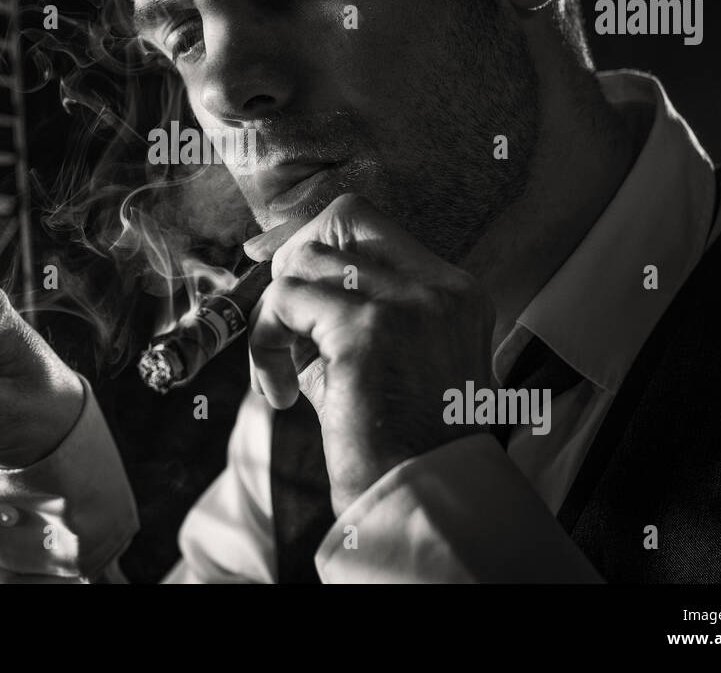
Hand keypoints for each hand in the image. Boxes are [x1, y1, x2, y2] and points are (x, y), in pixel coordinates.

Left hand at [244, 194, 495, 515]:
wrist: (423, 502)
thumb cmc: (400, 447)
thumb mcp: (389, 362)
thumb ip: (350, 312)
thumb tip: (286, 277)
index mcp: (454, 293)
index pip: (373, 225)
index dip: (317, 239)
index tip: (285, 276)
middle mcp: (438, 288)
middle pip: (342, 218)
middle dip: (295, 258)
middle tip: (282, 318)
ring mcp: (407, 303)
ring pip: (306, 261)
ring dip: (277, 315)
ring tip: (286, 372)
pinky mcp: (367, 329)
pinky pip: (285, 300)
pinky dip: (266, 342)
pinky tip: (282, 391)